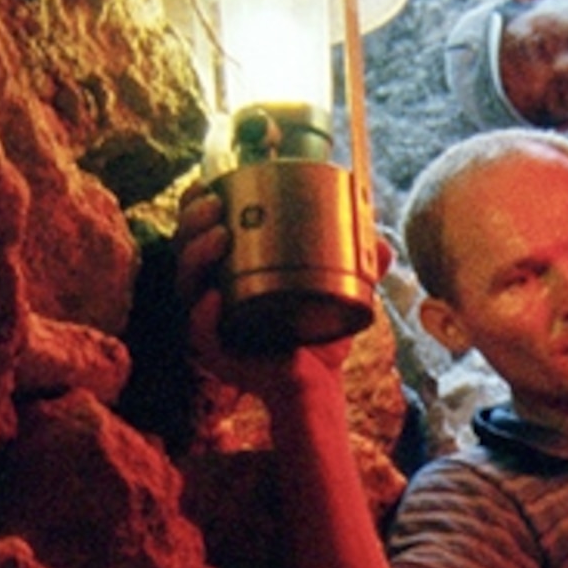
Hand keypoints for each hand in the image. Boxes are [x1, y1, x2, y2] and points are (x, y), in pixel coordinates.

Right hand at [175, 182, 356, 394]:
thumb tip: (383, 241)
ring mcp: (210, 324)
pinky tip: (215, 296)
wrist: (317, 385)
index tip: (209, 182)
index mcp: (227, 271)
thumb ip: (361, 263)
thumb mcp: (340, 291)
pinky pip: (199, 333)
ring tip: (219, 236)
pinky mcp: (216, 354)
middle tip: (216, 205)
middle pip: (184, 250)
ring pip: (186, 285)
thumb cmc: (317, 334)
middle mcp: (210, 293)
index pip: (198, 231)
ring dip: (196, 256)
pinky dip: (203, 315)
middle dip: (193, 221)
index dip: (195, 204)